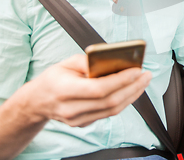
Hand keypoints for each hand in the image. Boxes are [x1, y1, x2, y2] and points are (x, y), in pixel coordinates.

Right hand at [17, 54, 150, 126]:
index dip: (120, 80)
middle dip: (133, 87)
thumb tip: (112, 60)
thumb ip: (88, 61)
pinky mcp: (84, 124)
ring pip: (113, 110)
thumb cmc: (53, 79)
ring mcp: (78, 120)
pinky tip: (131, 90)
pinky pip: (109, 113)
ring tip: (143, 82)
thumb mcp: (66, 63)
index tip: (136, 70)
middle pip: (110, 101)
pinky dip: (123, 101)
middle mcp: (71, 109)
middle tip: (146, 75)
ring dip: (132, 95)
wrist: (37, 102)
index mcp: (64, 90)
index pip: (98, 88)